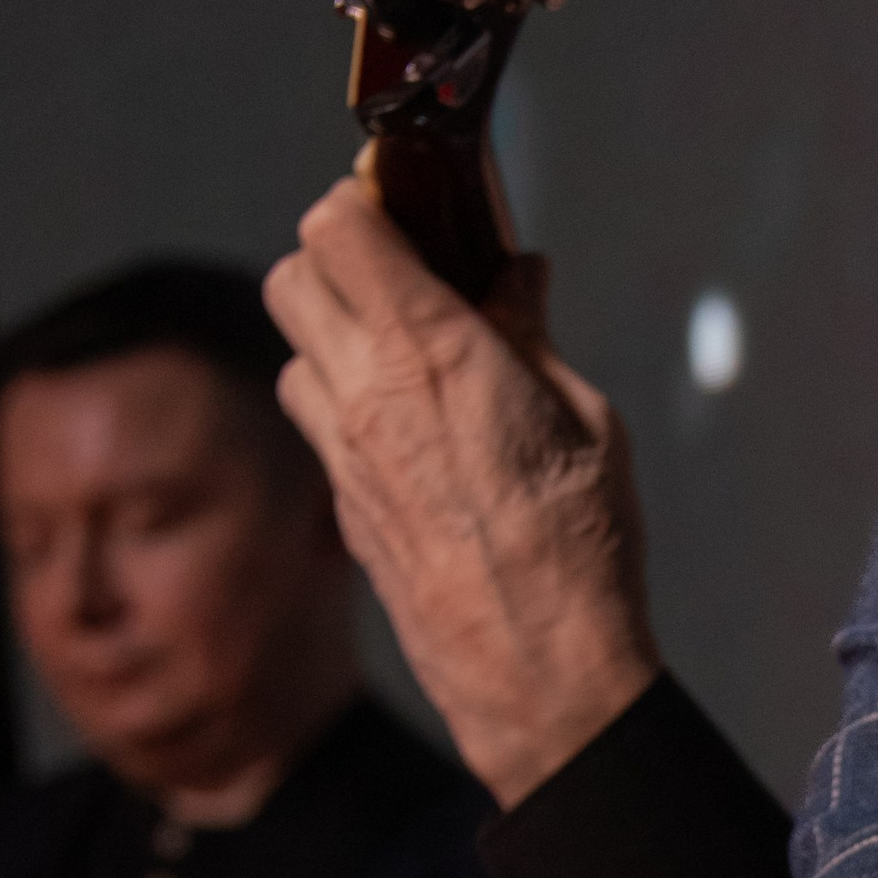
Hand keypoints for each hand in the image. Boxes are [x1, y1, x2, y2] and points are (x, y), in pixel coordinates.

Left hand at [263, 183, 658, 806]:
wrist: (540, 678)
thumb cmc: (581, 550)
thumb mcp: (584, 420)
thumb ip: (532, 336)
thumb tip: (514, 278)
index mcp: (433, 353)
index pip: (339, 226)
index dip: (367, 199)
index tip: (411, 206)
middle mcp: (368, 394)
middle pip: (292, 275)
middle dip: (338, 257)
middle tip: (403, 274)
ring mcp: (344, 456)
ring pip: (293, 351)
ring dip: (333, 334)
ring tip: (405, 355)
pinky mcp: (343, 509)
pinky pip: (317, 424)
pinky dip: (346, 403)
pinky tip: (411, 428)